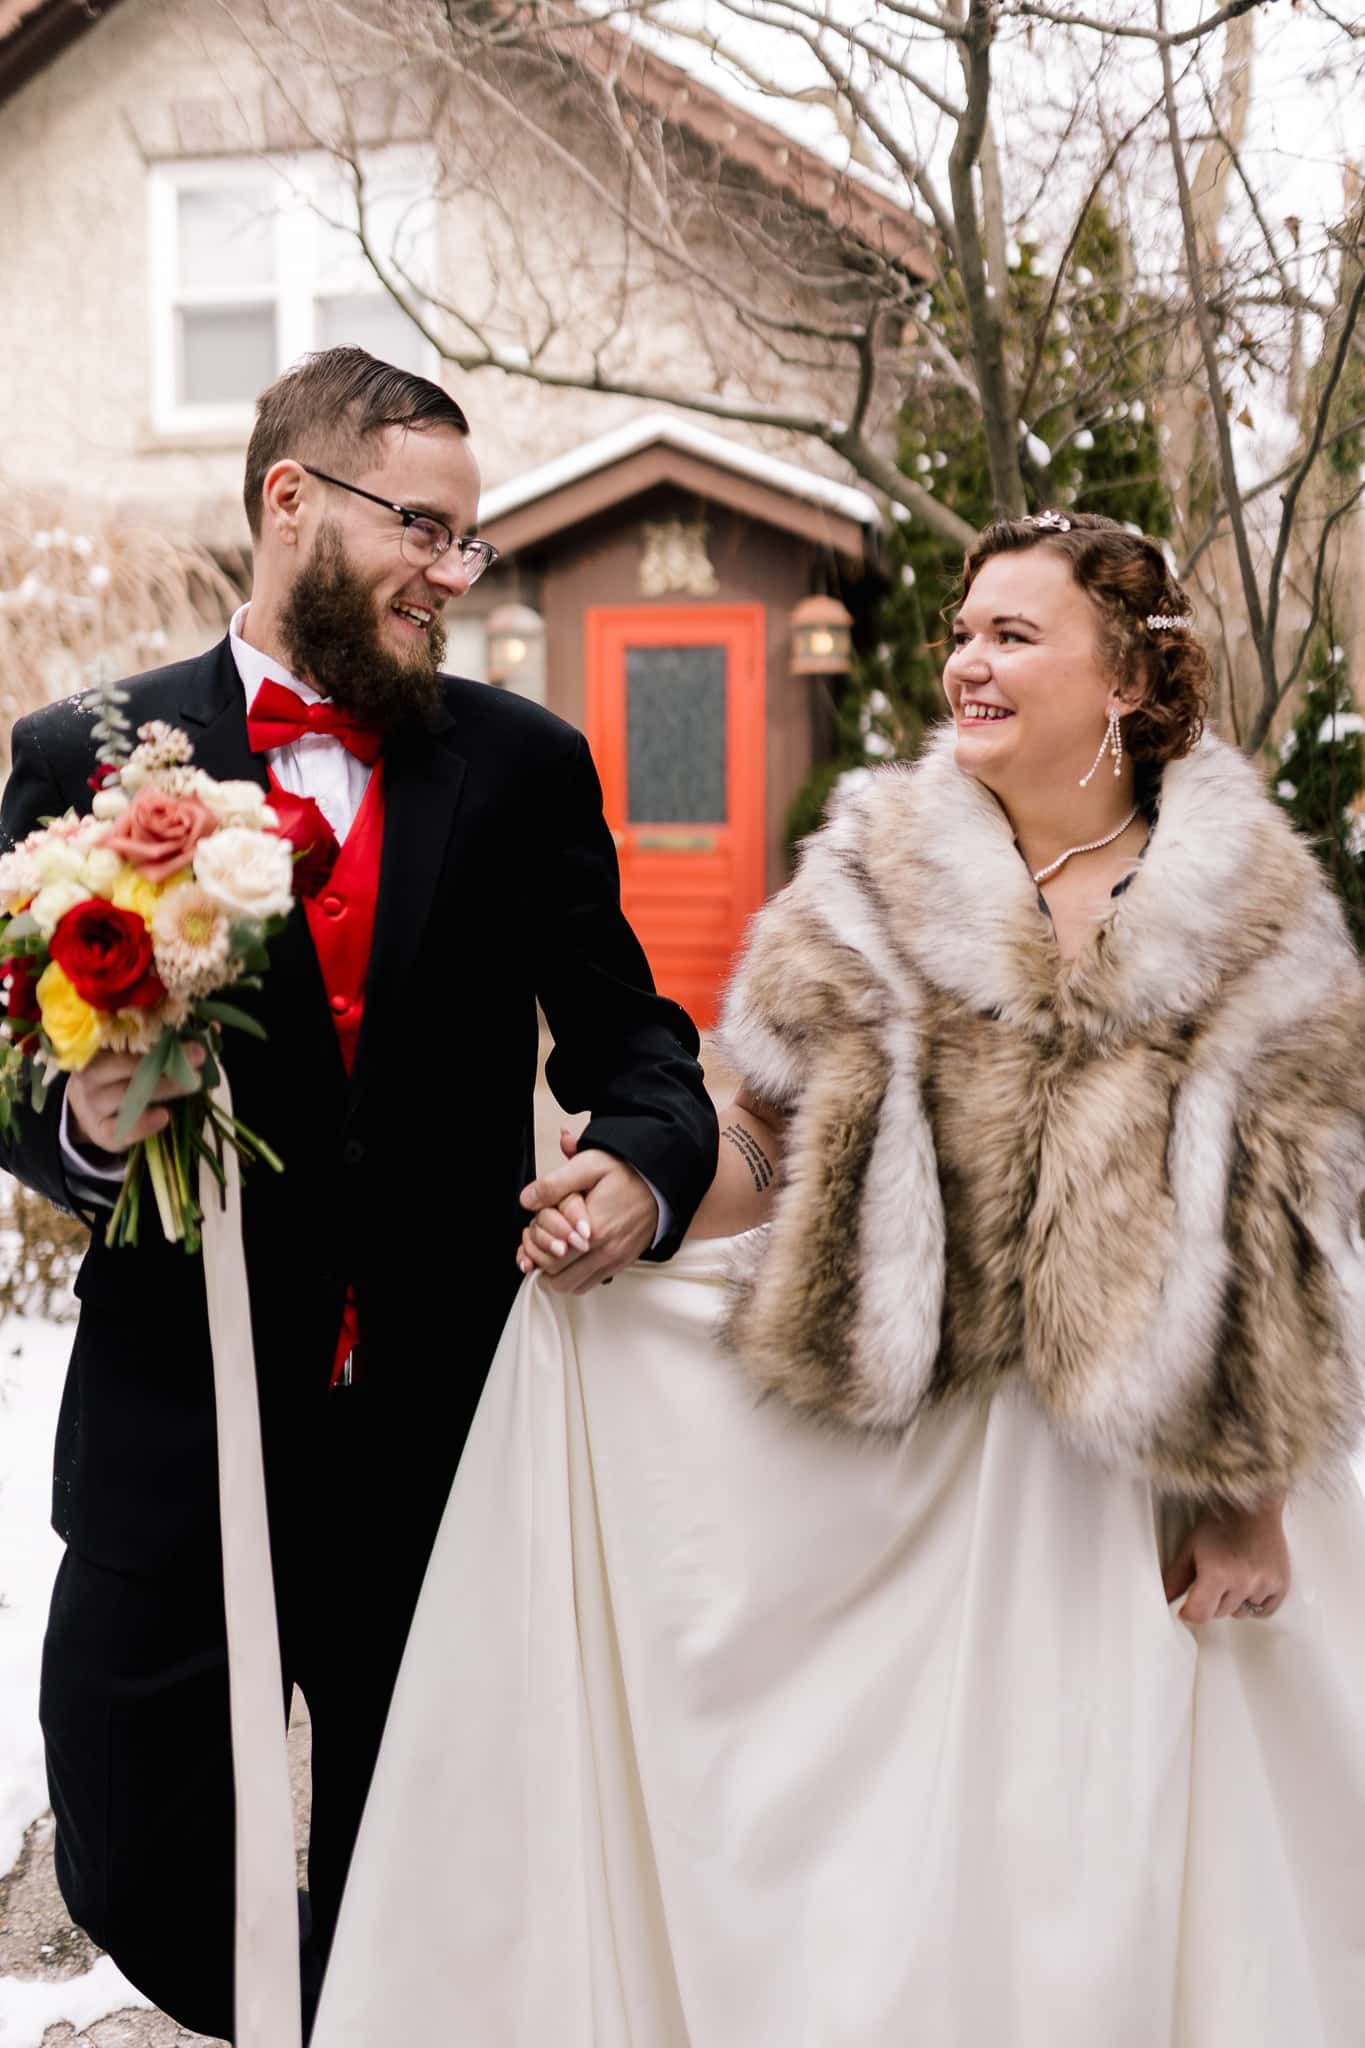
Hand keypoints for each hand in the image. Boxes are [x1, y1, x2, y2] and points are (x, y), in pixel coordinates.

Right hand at [66, 1044, 206, 1153]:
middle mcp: (91, 1073)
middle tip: (199, 1062)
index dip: (163, 1040)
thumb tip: (213, 1028)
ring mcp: (92, 1103)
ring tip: (192, 1084)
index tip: (195, 1043)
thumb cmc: (121, 1078)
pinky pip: (120, 1128)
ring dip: (163, 1088)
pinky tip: (164, 1117)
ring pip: (128, 1094)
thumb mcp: (137, 1057)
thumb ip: (170, 1042)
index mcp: (100, 1048)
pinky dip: (143, 1124)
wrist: (92, 1114)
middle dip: (168, 1063)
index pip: (129, 1039)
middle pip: (130, 1066)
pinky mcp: (99, 1131)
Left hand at [517, 1129, 657, 1292]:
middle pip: (559, 1278)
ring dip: (559, 1274)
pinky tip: (573, 1257)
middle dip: (544, 1264)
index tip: (536, 1234)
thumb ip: (555, 1183)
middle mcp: (606, 1251)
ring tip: (555, 1252)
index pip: (552, 1259)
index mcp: (594, 1229)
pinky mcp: (622, 1264)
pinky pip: (591, 1284)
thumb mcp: (589, 1165)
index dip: (537, 1249)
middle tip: (542, 1244)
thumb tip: (528, 1200)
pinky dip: (577, 1277)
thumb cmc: (625, 1173)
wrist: (660, 1183)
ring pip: (574, 1286)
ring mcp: (615, 1261)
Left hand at [1163, 1496, 1290, 1623]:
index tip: (1188, 1606)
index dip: (1190, 1612)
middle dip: (1212, 1600)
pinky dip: (1255, 1605)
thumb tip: (1164, 1601)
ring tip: (1233, 1575)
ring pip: (1241, 1613)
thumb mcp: (1190, 1548)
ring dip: (1234, 1601)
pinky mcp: (1281, 1584)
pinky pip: (1265, 1612)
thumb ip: (1175, 1578)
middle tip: (1213, 1577)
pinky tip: (1249, 1585)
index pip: (1201, 1614)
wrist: (1253, 1507)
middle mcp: (1243, 1582)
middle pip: (1220, 1613)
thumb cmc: (1218, 1525)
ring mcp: (1264, 1584)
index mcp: (1217, 1573)